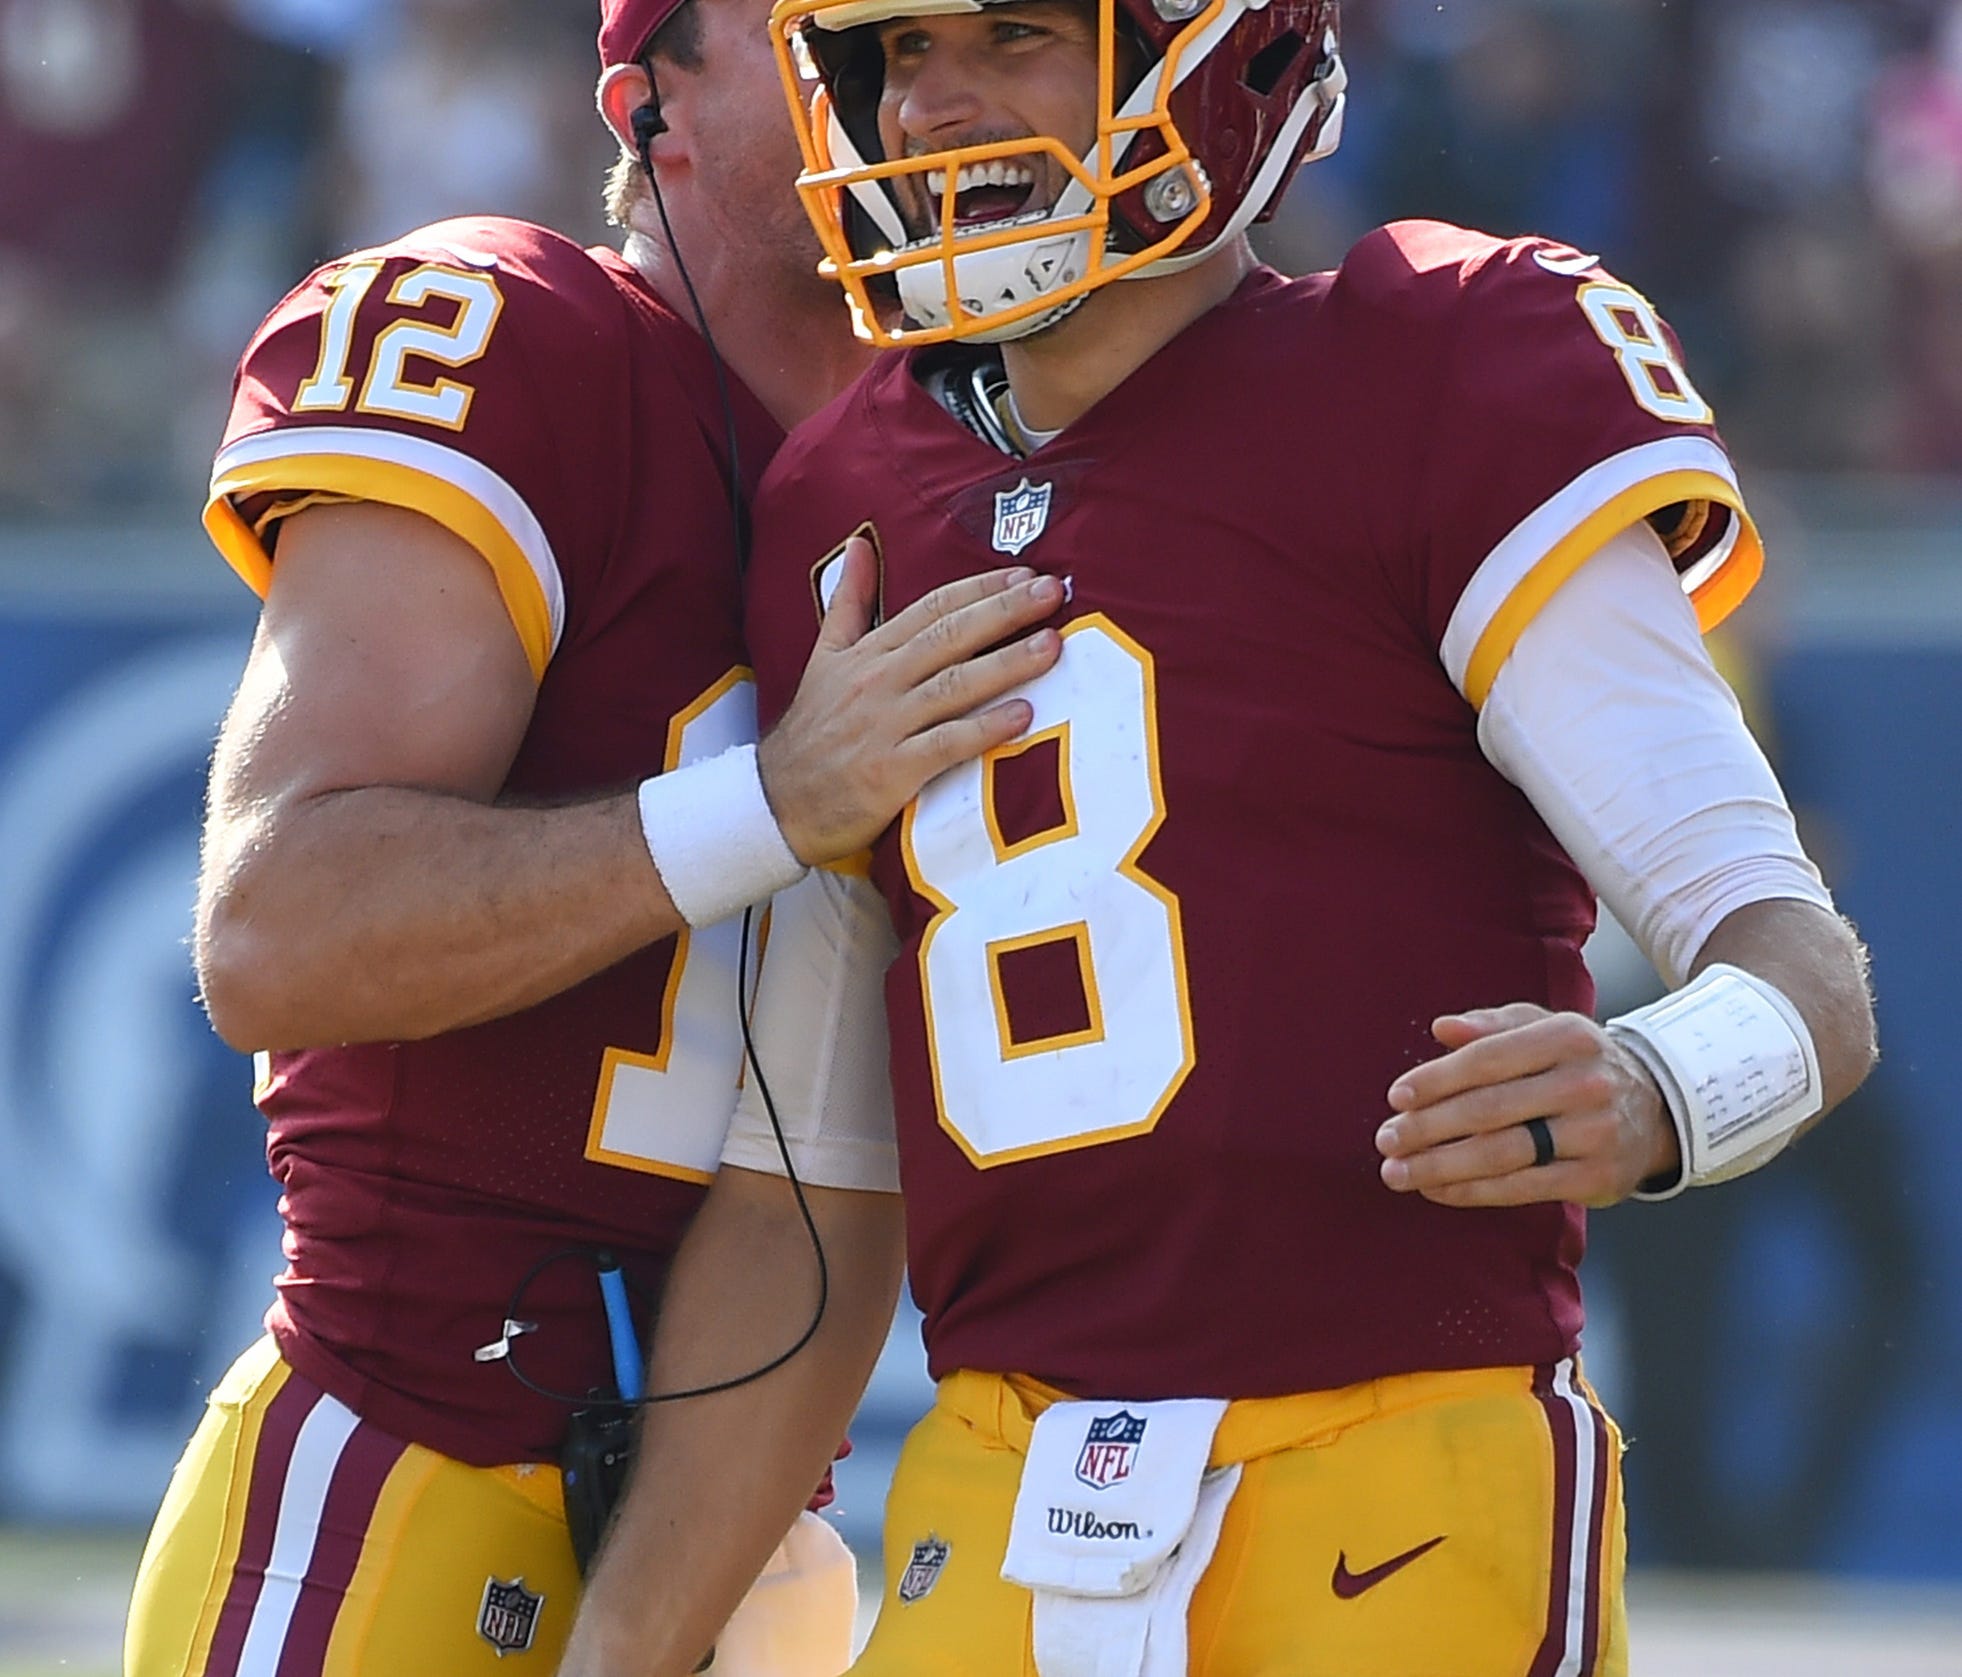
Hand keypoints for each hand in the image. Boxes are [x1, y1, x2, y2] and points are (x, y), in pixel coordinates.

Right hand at [758, 538, 1063, 862]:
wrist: (776, 803)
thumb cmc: (812, 732)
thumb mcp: (823, 657)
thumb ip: (847, 601)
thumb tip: (858, 545)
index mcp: (868, 652)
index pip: (931, 608)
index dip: (980, 588)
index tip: (1025, 574)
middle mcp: (878, 681)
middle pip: (949, 636)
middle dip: (1004, 611)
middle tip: (1052, 593)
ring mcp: (884, 725)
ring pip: (953, 685)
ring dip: (1006, 662)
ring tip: (1052, 645)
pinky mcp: (890, 771)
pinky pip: (945, 744)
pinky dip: (985, 729)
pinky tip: (1023, 715)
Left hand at [1374, 1004, 1680, 1208]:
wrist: (1656, 1108)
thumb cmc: (1576, 1063)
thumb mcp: (1542, 1028)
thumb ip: (1490, 1025)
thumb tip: (1441, 1028)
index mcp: (1567, 1037)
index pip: (1488, 1059)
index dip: (1437, 1079)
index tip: (1395, 1097)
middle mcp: (1585, 1083)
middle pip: (1490, 1109)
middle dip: (1428, 1127)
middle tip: (1386, 1139)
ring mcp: (1594, 1133)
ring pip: (1503, 1154)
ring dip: (1441, 1166)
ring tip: (1398, 1171)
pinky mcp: (1596, 1178)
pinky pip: (1522, 1188)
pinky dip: (1472, 1191)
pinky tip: (1437, 1190)